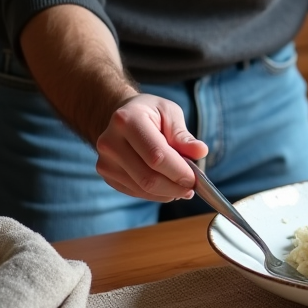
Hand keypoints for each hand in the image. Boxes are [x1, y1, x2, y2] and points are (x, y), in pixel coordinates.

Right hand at [93, 93, 208, 200]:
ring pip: (142, 189)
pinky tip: (167, 186)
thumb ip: (183, 135)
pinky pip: (136, 192)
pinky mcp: (107, 176)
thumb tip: (201, 152)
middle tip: (192, 187)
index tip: (195, 178)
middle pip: (148, 177)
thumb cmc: (150, 113)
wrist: (121, 118)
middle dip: (175, 186)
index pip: (156, 156)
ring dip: (168, 192)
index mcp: (127, 120)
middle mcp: (110, 142)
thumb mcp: (170, 113)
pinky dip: (156, 194)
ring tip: (182, 186)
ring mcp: (106, 162)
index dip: (178, 171)